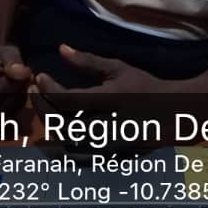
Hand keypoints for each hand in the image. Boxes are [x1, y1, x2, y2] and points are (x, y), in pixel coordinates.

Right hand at [0, 44, 32, 119]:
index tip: (20, 78)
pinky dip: (5, 117)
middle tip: (17, 86)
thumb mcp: (8, 52)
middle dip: (14, 98)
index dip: (15, 86)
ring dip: (11, 108)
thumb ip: (15, 62)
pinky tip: (5, 103)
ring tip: (11, 93)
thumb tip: (23, 74)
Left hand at [31, 45, 175, 148]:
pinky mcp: (107, 158)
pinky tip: (57, 125)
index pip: (68, 99)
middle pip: (61, 123)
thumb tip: (61, 49)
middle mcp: (107, 126)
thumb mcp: (118, 69)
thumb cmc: (144, 86)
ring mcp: (107, 146)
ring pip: (64, 141)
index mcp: (110, 100)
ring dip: (49, 123)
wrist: (172, 115)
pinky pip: (76, 154)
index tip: (40, 77)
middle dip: (42, 106)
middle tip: (35, 91)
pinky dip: (61, 140)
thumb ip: (89, 61)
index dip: (48, 89)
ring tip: (44, 106)